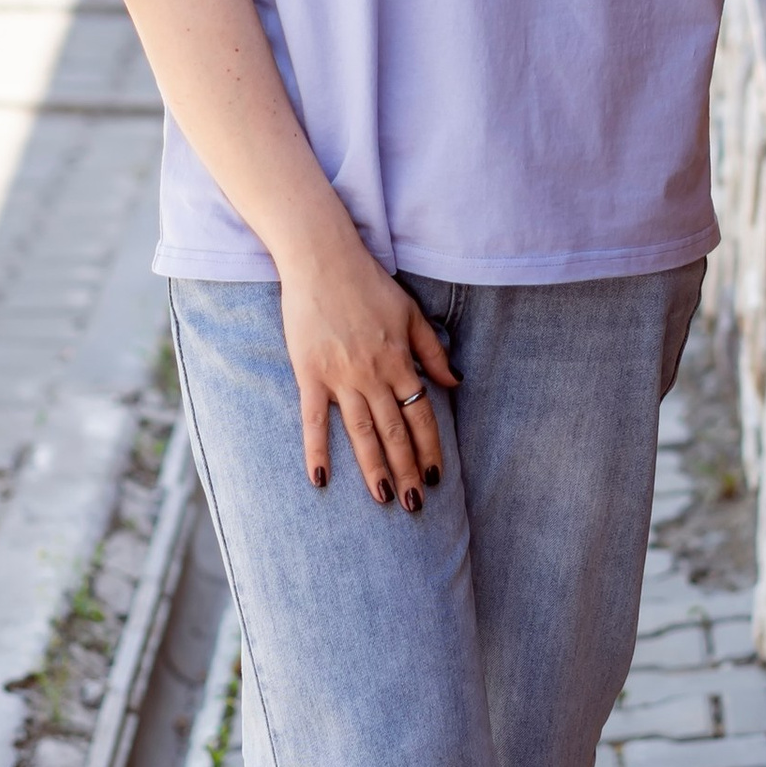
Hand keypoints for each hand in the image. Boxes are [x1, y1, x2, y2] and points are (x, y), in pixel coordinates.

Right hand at [277, 224, 458, 509]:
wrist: (322, 260)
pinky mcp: (310, 374)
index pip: (422, 415)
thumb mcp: (412, 313)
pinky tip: (321, 479)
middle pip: (395, 432)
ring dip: (374, 470)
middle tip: (416, 505)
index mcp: (400, 360)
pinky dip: (317, 450)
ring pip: (362, 433)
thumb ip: (433, 351)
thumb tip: (455, 382)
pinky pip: (313, 420)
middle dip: (408, 471)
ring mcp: (340, 377)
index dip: (430, 448)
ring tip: (385, 500)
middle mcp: (374, 374)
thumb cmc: (369, 284)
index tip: (436, 476)